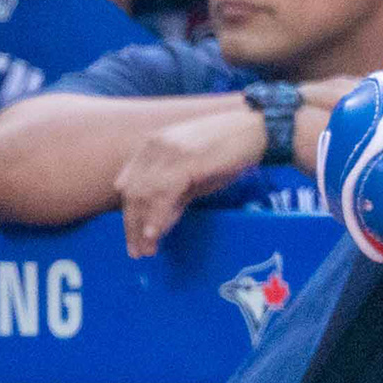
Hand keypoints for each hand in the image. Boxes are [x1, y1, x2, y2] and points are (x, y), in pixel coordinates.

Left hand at [117, 106, 275, 256]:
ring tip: (147, 250)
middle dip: (131, 225)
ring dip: (142, 226)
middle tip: (137, 253)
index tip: (133, 238)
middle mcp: (156, 146)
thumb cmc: (227, 151)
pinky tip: (154, 233)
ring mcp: (170, 152)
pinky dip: (157, 216)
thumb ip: (174, 195)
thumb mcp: (193, 174)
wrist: (254, 130)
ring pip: (145, 195)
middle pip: (133, 191)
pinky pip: (164, 194)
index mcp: (153, 146)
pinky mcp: (186, 160)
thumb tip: (157, 224)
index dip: (129, 213)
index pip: (129, 183)